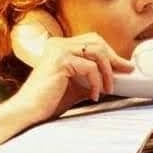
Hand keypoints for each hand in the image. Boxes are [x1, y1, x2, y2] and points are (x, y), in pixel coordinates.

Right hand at [12, 33, 134, 123]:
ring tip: (107, 89)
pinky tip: (94, 95)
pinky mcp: (60, 60)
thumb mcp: (76, 86)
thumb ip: (91, 78)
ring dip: (107, 72)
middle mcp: (58, 43)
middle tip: (123, 73)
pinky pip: (90, 67)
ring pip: (97, 52)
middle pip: (97, 41)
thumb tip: (114, 77)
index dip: (110, 53)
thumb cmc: (49, 101)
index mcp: (60, 46)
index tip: (123, 67)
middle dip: (113, 58)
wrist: (29, 111)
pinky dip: (96, 83)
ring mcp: (59, 50)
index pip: (92, 41)